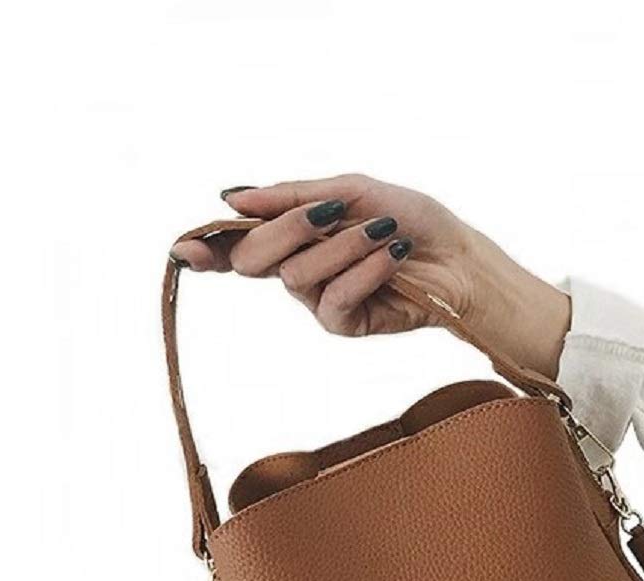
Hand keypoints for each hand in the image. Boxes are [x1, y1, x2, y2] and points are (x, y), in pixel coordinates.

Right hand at [170, 174, 570, 378]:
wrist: (458, 256)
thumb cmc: (410, 218)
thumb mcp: (349, 191)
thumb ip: (292, 196)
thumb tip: (232, 197)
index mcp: (295, 234)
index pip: (239, 243)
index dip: (209, 247)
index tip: (185, 247)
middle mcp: (300, 268)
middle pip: (255, 259)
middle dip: (289, 229)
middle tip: (329, 214)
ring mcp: (319, 300)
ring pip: (295, 277)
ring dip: (342, 247)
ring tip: (382, 234)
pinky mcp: (344, 325)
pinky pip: (332, 300)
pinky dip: (363, 271)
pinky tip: (391, 256)